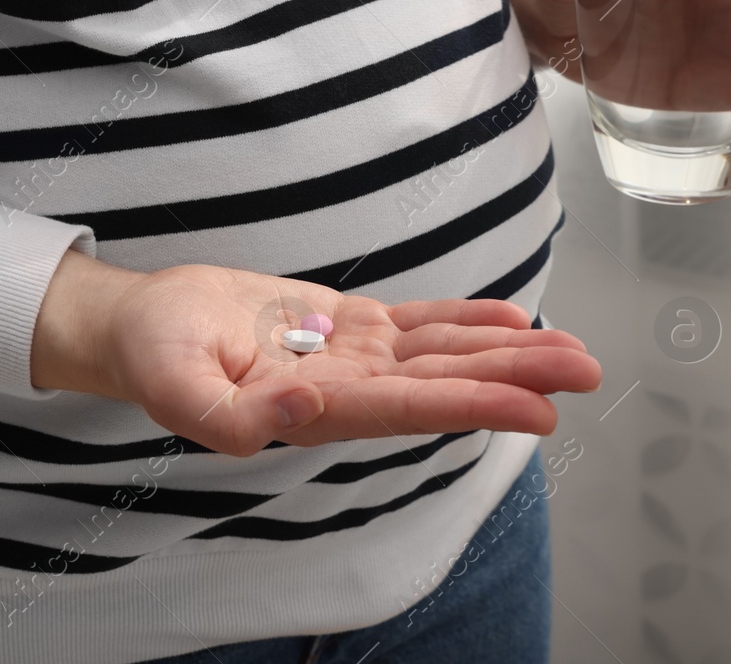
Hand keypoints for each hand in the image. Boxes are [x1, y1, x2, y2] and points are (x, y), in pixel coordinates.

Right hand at [32, 252, 601, 456]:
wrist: (141, 324)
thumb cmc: (153, 356)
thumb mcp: (175, 388)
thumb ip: (232, 416)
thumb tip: (307, 406)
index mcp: (317, 409)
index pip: (412, 409)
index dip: (478, 404)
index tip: (539, 408)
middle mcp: (350, 386)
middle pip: (448, 380)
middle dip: (520, 374)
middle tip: (588, 370)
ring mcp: (354, 354)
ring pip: (445, 350)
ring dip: (509, 348)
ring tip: (572, 347)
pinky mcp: (348, 322)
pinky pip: (419, 320)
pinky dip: (467, 317)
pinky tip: (512, 315)